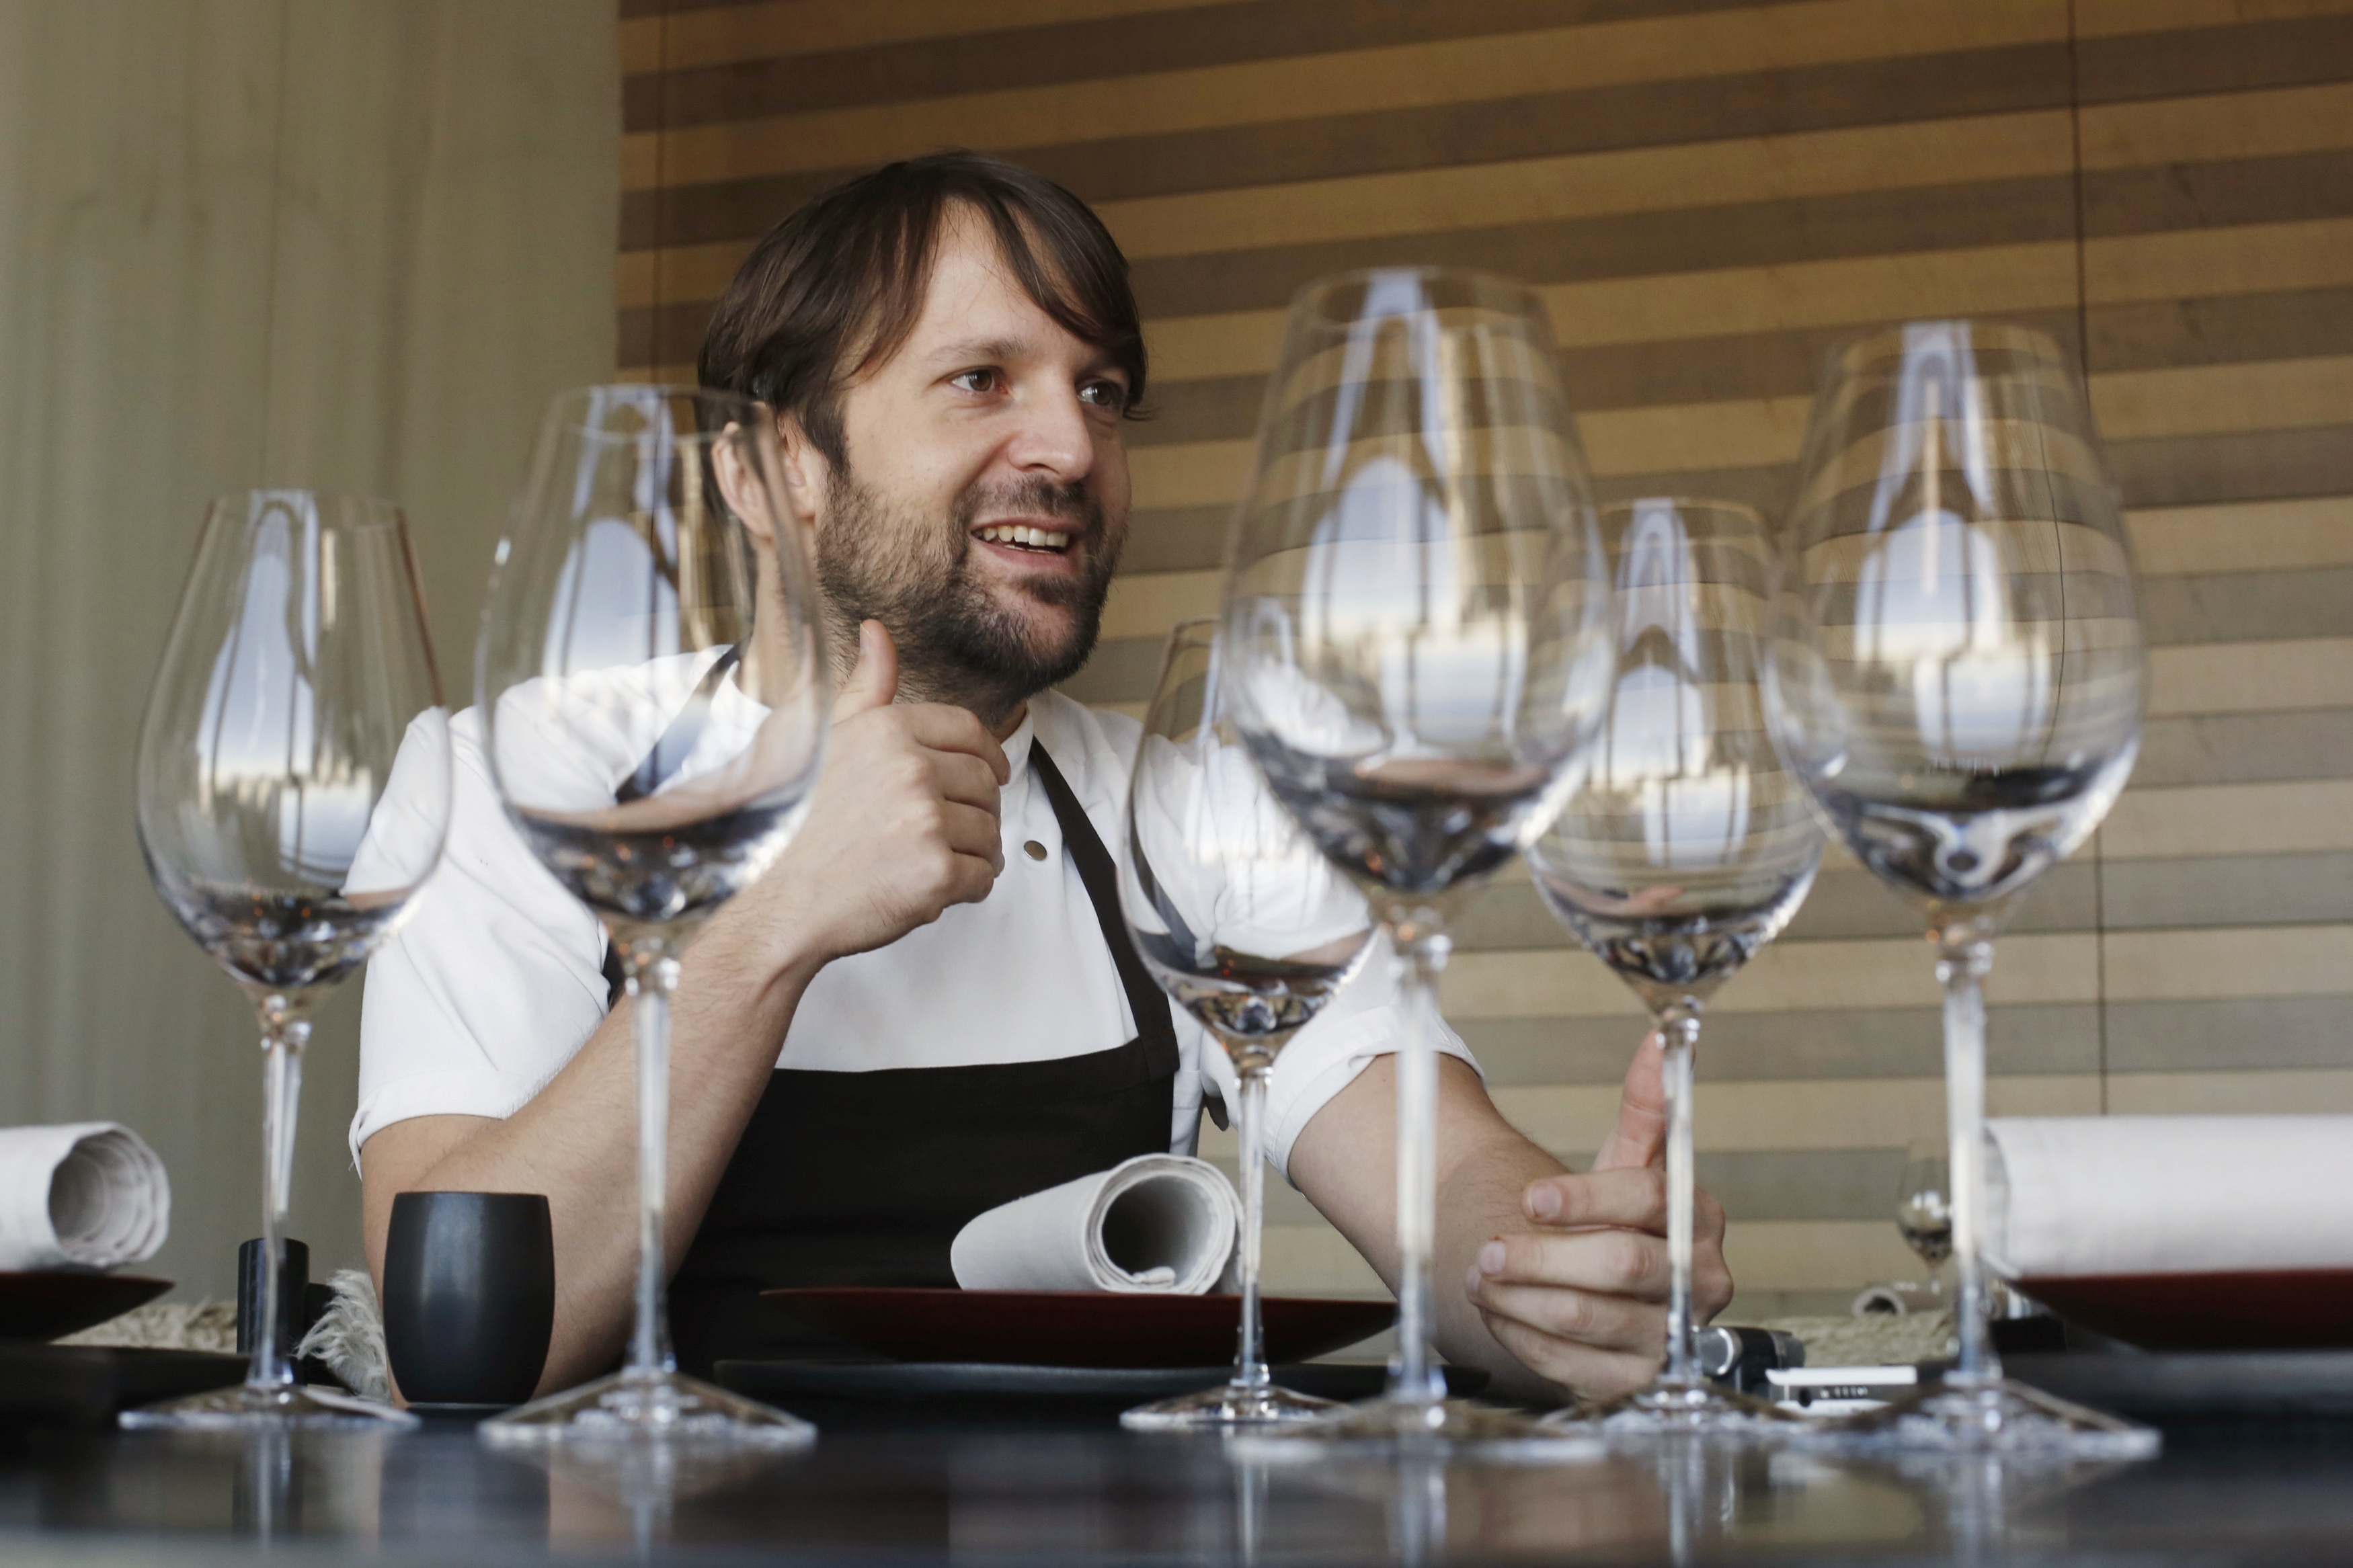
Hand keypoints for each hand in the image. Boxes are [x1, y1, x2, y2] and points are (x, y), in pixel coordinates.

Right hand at [738, 620, 1008, 967]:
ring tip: (928, 862)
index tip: (992, 772)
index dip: (986, 754)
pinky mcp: (936, 873)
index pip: (969, 730)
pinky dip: (965, 889)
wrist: (768, 905)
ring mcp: (926, 821)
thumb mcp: (817, 739)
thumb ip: (864, 689)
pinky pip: (983, 877)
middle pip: (985, 783)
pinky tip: (927, 889)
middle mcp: (911, 769)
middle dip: (974, 809)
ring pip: (989, 832)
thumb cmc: (785, 830)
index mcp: (887, 730)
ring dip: (971, 852)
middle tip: (945, 831)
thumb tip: (878, 634)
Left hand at [1462, 1031, 1733, 1399]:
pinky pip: (1576, 1365)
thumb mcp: (1632, 1160)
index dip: (1584, 1197)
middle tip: (1488, 1247)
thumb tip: (1660, 1039)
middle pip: (1618, 1262)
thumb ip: (1646, 1104)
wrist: (1620, 1291)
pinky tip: (1499, 1313)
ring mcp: (1673, 1334)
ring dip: (1522, 1297)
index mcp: (1698, 1218)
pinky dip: (1526, 1338)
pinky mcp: (1641, 1379)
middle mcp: (1699, 1279)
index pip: (1647, 1199)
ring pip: (1590, 1317)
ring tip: (1480, 1276)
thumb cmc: (1623, 1220)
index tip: (1531, 1196)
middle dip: (1542, 1254)